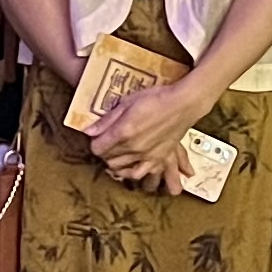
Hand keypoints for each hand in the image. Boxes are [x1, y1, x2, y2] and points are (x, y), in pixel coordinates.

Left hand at [88, 74, 204, 192]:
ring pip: (120, 168)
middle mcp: (133, 147)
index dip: (95, 142)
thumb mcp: (127, 102)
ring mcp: (146, 155)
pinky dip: (130, 173)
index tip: (98, 136)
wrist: (182, 104)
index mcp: (123, 131)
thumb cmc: (155, 98)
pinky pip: (140, 173)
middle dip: (103, 152)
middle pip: (108, 158)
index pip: (97, 147)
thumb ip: (107, 119)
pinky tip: (128, 168)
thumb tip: (88, 131)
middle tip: (106, 143)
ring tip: (115, 155)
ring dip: (114, 163)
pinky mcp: (157, 158)